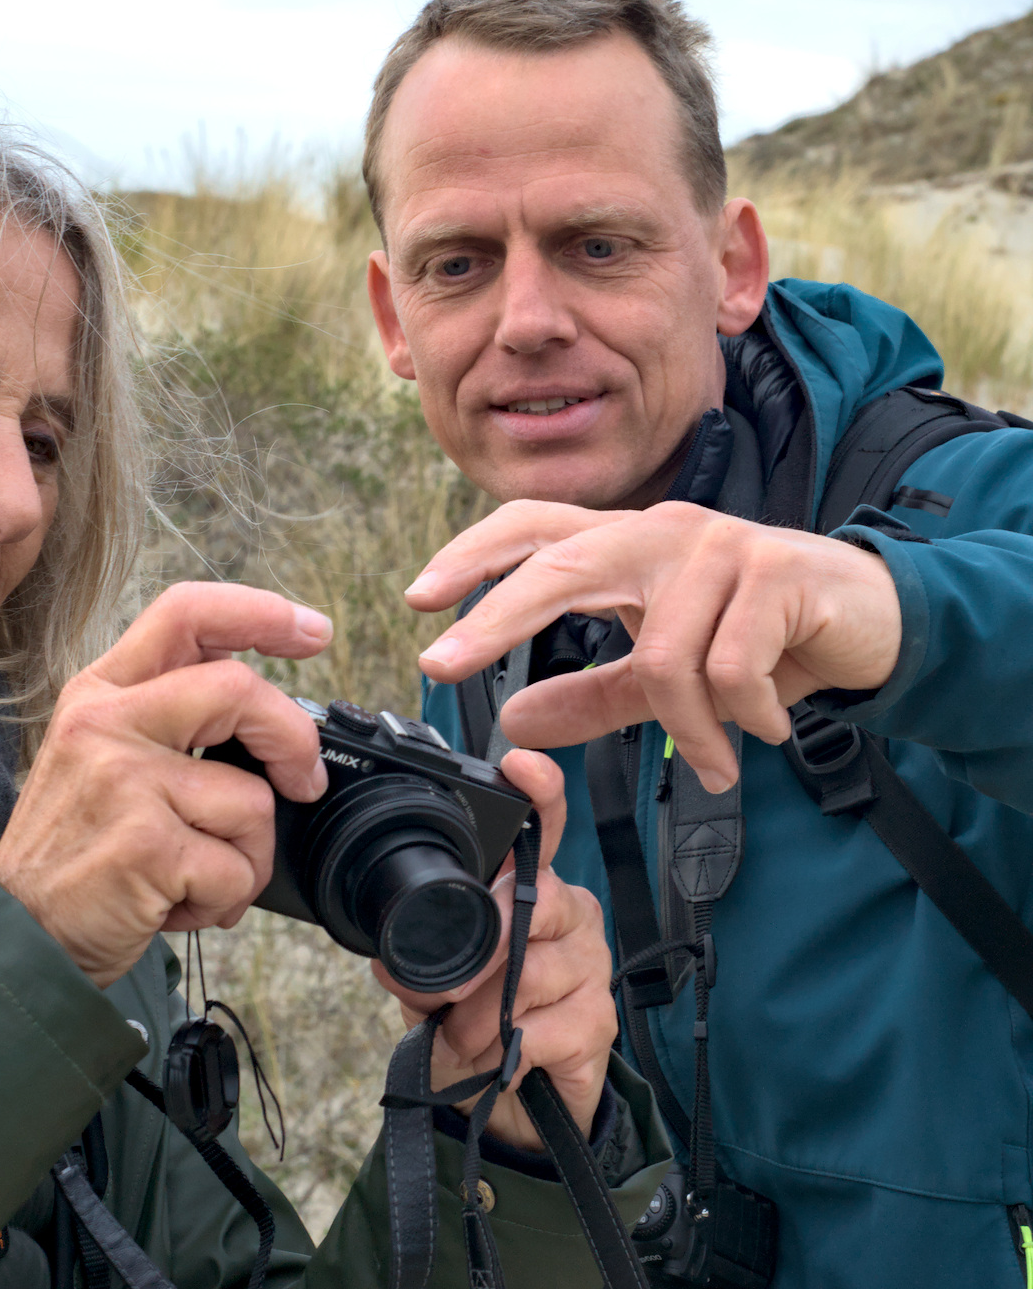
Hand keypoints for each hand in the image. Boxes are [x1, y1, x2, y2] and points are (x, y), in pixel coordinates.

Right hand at [0, 582, 331, 987]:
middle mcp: (106, 722)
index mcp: (100, 692)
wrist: (15, 937)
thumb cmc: (76, 852)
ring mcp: (124, 780)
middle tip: (305, 781)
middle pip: (237, 687)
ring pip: (252, 799)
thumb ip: (167, 718)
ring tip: (196, 876)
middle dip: (293, 739)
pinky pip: (236, 868)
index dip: (261, 613)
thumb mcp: (100, 757)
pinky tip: (177, 904)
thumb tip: (268, 710)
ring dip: (247, 855)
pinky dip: (224, 900)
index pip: (186, 613)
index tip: (312, 630)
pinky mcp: (145, 845)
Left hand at [374, 748, 614, 1148]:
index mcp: (528, 889)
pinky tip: (494, 1057)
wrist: (512, 1101)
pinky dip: (503, 1049)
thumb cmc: (475, 1019)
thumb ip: (415, 960)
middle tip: (445, 990)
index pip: (542, 829)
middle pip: (537, 901)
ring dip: (479, 1013)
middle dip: (481, 949)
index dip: (538, 793)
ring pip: (531, 972)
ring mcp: (590, 965)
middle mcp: (568, 914)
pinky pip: (541, 1026)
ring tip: (460, 1035)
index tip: (521, 765)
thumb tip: (392, 962)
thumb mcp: (432, 983)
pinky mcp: (599, 1021)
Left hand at [408, 499, 902, 791]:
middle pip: (560, 567)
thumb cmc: (758, 634)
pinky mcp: (774, 573)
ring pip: (659, 655)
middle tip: (439, 666)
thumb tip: (513, 722)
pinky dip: (741, 719)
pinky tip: (766, 728)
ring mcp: (718, 546)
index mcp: (629, 544)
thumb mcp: (664, 672)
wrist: (873, 619)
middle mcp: (662, 530)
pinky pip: (726, 670)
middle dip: (494, 617)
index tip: (415, 598)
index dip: (472, 555)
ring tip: (718, 760)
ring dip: (689, 728)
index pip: (535, 528)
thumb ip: (592, 694)